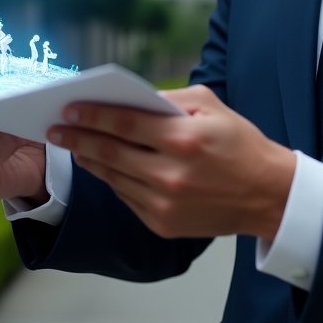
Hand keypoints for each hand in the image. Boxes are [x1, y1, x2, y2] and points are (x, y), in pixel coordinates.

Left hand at [47, 85, 295, 240]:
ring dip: (90, 160)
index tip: (69, 108)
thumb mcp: (212, 106)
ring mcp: (164, 203)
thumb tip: (131, 99)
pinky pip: (127, 197)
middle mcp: (170, 174)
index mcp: (183, 139)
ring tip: (73, 146)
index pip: (125, 124)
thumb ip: (171, 99)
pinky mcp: (163, 223)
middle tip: (55, 128)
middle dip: (78, 138)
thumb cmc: (240, 143)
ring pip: (114, 177)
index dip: (93, 115)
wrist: (267, 194)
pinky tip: (103, 165)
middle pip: (110, 152)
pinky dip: (112, 179)